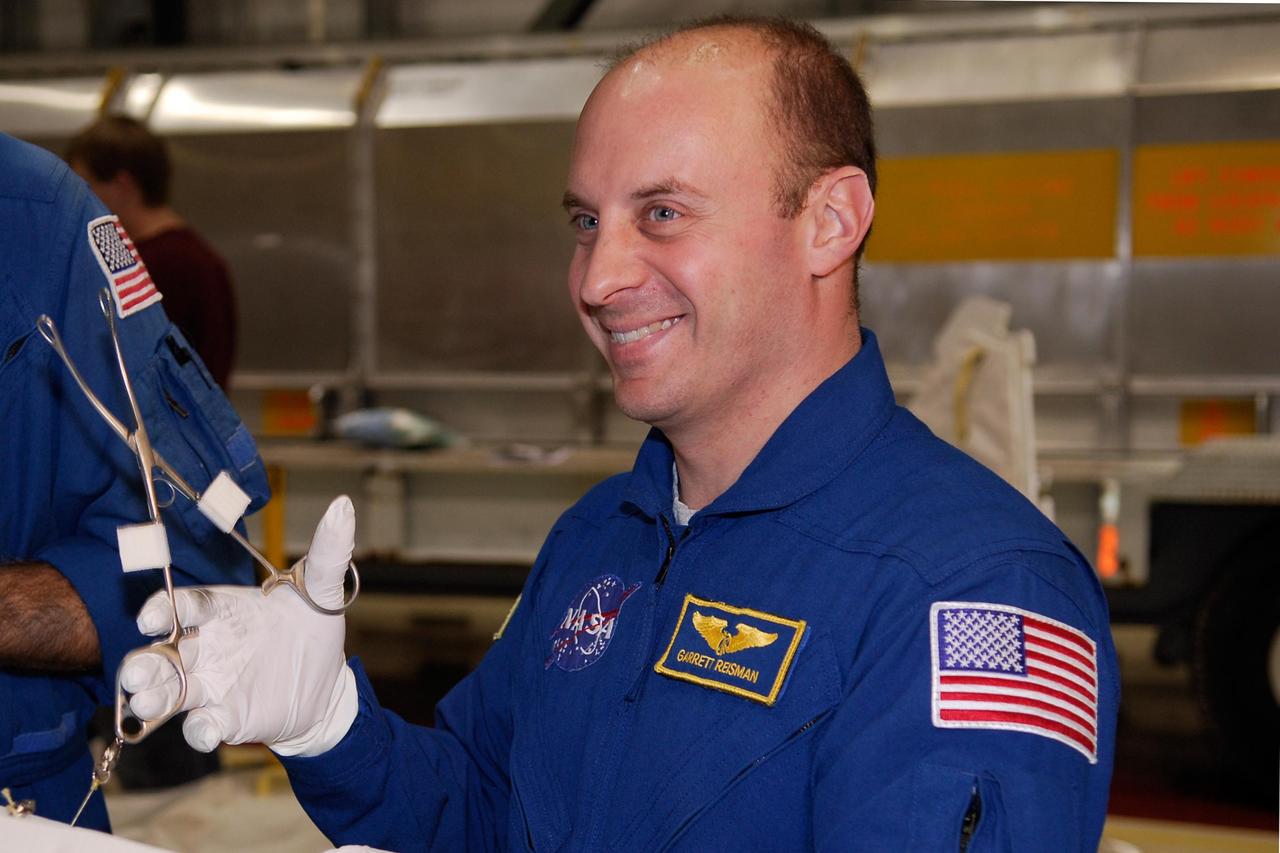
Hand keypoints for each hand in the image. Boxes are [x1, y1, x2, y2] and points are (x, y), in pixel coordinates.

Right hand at [121, 496, 358, 755]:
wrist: (328, 683)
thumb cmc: (312, 629)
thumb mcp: (322, 590)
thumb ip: (328, 553)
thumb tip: (343, 507)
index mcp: (222, 610)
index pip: (185, 605)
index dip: (164, 609)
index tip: (152, 617)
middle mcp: (206, 647)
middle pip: (161, 652)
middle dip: (142, 662)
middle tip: (135, 671)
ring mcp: (211, 684)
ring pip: (168, 690)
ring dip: (154, 696)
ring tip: (148, 702)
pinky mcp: (225, 717)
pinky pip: (201, 726)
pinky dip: (199, 729)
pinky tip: (207, 728)